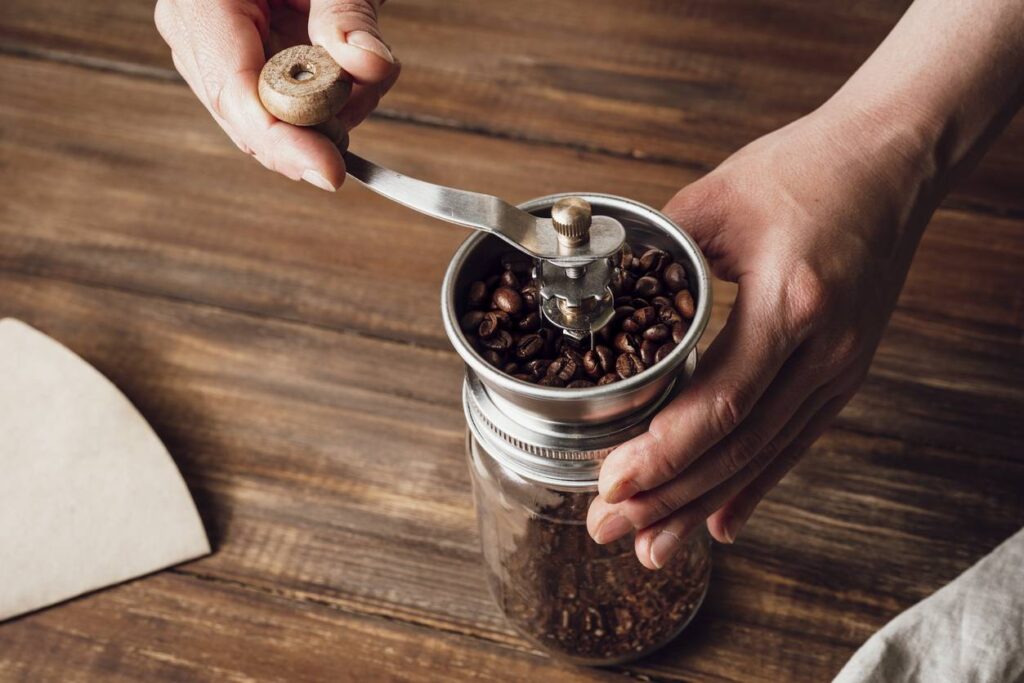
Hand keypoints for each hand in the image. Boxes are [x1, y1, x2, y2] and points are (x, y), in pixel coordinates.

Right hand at [156, 0, 398, 190]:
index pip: (235, 93)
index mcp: (200, 2)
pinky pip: (276, 110)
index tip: (332, 174)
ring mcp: (211, 53)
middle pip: (247, 120)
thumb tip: (370, 66)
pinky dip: (322, 109)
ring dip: (328, 118)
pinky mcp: (238, 65)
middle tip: (364, 109)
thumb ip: (350, 15)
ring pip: (266, 123)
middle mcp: (192, 32)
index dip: (283, 143)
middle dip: (315, 131)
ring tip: (363, 72)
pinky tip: (347, 83)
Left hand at [587, 104, 937, 568]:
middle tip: (609, 530)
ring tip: (652, 547)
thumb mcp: (718, 199)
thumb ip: (656, 252)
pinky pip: (793, 442)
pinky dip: (752, 485)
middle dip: (668, 497)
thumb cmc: (809, 167)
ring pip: (763, 456)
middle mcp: (824, 348)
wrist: (892, 160)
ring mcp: (840, 367)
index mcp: (790, 301)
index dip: (664, 452)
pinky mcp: (843, 373)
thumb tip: (599, 293)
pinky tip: (719, 524)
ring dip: (701, 505)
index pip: (721, 401)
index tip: (612, 483)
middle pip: (738, 446)